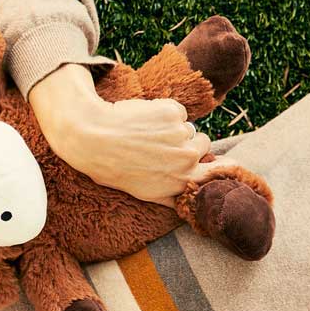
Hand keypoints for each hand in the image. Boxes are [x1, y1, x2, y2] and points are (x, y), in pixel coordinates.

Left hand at [29, 65, 213, 207]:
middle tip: (156, 145)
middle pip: (202, 144)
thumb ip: (168, 194)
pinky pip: (177, 111)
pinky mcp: (174, 115)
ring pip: (187, 127)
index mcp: (178, 183)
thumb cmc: (110, 167)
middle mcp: (185, 162)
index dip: (214, 164)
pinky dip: (162, 111)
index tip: (218, 161)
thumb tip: (184, 199)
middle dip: (186, 142)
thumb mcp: (141, 191)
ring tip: (143, 134)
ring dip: (171, 127)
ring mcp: (181, 137)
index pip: (214, 174)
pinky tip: (141, 121)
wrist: (91, 139)